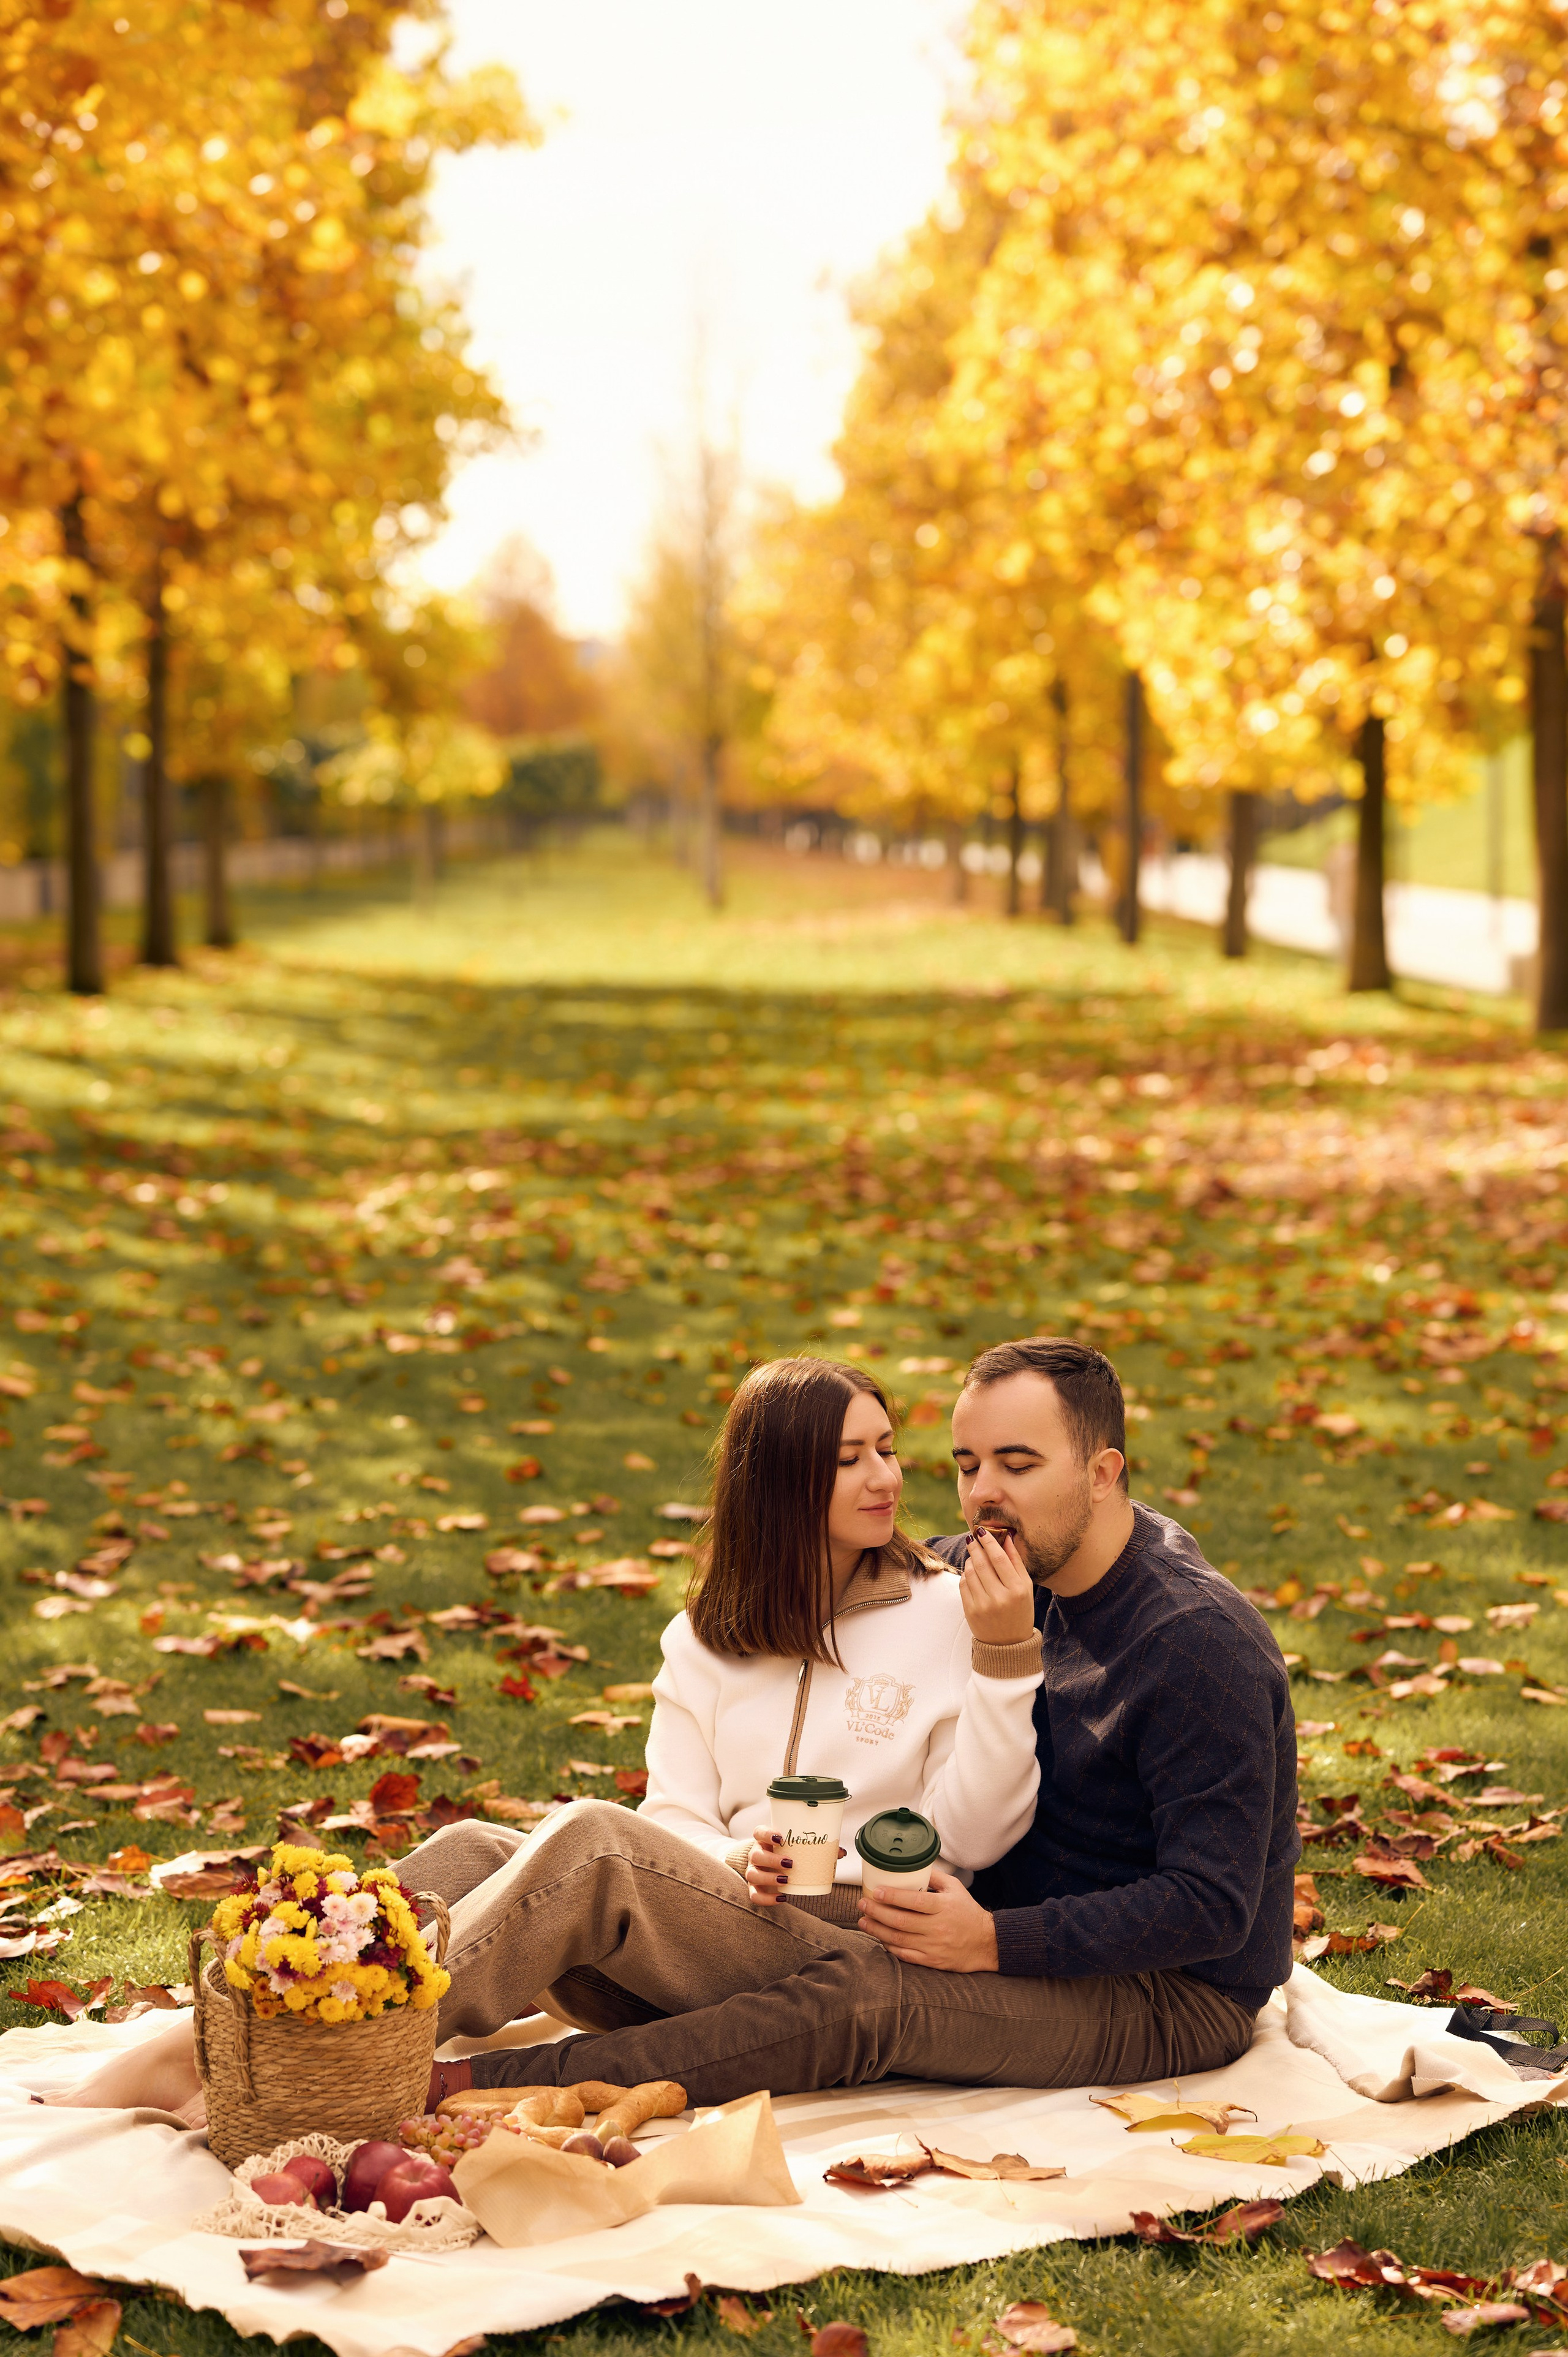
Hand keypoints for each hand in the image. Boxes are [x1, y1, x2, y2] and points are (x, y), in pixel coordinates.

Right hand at [745, 1829, 847, 1903]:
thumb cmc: (786, 1854)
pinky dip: (767, 1899)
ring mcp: (753, 1871)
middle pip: (755, 1855)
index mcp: (764, 1840)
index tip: (780, 1838)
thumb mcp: (797, 1848)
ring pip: (752, 1874)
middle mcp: (755, 1854)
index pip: (758, 1832)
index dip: (766, 1834)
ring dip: (769, 1878)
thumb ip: (818, 1848)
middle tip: (790, 1863)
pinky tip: (781, 1898)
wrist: (769, 1867)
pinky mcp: (754, 1888)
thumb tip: (840, 1852)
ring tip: (786, 1880)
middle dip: (771, 1859)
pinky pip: (754, 1895)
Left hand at [856, 1869, 999, 1970]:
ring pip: (899, 1939)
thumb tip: (913, 1865)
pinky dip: (889, 1947)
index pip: (914, 1900)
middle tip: (863, 1904)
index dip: (892, 1896)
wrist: (986, 1943)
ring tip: (863, 1922)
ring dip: (877, 1930)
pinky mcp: (932, 1961)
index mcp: (943, 1907)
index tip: (876, 1891)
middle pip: (900, 1920)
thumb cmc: (969, 1913)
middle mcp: (937, 1927)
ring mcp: (933, 1946)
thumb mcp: (956, 1888)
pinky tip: (879, 1938)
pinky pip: (905, 1955)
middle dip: (877, 1912)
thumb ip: (935, 1876)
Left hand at [960, 1525, 1035, 1646]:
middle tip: (973, 1538)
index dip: (989, 1541)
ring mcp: (984, 1605)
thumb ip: (1016, 1562)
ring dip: (970, 1560)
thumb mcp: (1026, 1587)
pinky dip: (966, 1575)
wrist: (1008, 1644)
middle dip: (975, 1547)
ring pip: (970, 1572)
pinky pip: (963, 1584)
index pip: (999, 1558)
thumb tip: (1006, 1537)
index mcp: (1017, 1590)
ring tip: (974, 1557)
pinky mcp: (970, 1611)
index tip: (982, 1530)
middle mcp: (1000, 1597)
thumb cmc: (1020, 1611)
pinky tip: (972, 1573)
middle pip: (982, 1563)